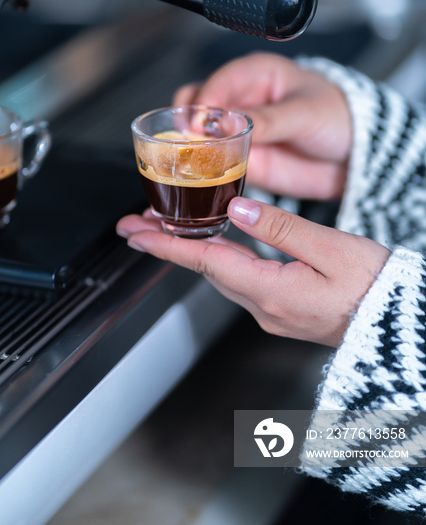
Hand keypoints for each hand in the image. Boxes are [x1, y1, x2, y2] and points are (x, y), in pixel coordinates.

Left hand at [117, 197, 390, 347]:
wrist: (400, 325)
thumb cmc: (376, 288)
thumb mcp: (331, 249)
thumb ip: (281, 226)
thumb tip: (238, 208)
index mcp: (273, 292)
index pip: (205, 262)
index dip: (166, 245)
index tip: (134, 233)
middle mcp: (265, 307)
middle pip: (204, 269)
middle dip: (168, 244)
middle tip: (136, 225)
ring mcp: (272, 312)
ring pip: (219, 275)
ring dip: (190, 250)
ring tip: (164, 228)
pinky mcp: (282, 309)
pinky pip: (239, 280)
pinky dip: (218, 259)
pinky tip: (214, 244)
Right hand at [174, 52, 351, 199]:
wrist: (353, 156)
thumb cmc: (337, 117)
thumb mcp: (304, 113)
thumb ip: (267, 119)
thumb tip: (229, 122)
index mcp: (254, 74)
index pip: (216, 83)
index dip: (203, 104)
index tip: (199, 125)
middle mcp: (238, 100)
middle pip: (194, 107)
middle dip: (187, 126)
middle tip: (194, 144)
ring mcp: (234, 132)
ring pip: (196, 137)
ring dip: (190, 150)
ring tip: (195, 164)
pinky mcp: (237, 159)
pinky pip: (210, 164)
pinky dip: (201, 172)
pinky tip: (202, 179)